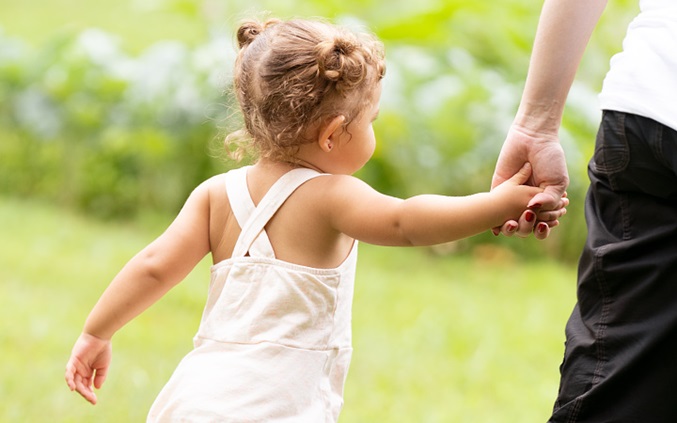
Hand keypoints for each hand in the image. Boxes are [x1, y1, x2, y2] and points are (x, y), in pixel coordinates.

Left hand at [65, 332, 111, 404]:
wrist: (100, 336)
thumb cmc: (103, 349)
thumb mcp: (103, 366)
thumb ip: (100, 377)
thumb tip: (96, 388)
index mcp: (88, 371)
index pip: (86, 385)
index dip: (89, 393)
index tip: (94, 401)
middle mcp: (80, 370)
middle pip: (80, 385)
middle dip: (86, 393)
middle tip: (92, 399)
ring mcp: (76, 366)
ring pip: (74, 381)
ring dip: (79, 388)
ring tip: (86, 394)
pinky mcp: (73, 360)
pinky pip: (69, 372)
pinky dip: (69, 379)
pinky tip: (73, 387)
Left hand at [491, 123, 569, 237]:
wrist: (532, 139)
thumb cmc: (549, 159)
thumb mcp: (557, 181)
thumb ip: (550, 199)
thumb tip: (533, 210)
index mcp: (545, 203)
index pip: (543, 225)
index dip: (544, 228)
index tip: (546, 222)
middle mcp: (528, 204)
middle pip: (527, 227)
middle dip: (529, 228)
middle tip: (530, 217)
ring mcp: (512, 199)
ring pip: (511, 223)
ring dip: (513, 228)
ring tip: (513, 223)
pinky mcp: (498, 191)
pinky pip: (495, 211)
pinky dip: (497, 222)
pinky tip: (499, 225)